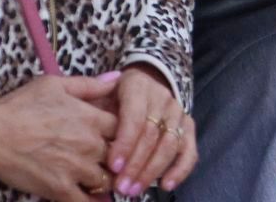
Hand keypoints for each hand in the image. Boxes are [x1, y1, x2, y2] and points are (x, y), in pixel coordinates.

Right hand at [0, 73, 120, 201]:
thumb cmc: (20, 106)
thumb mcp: (55, 85)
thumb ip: (89, 85)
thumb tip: (116, 78)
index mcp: (92, 118)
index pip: (125, 128)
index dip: (123, 133)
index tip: (115, 136)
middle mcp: (90, 144)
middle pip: (119, 156)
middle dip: (115, 159)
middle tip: (109, 161)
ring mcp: (77, 168)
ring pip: (105, 181)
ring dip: (102, 180)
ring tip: (94, 178)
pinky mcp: (60, 189)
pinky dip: (89, 201)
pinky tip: (85, 196)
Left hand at [102, 64, 197, 196]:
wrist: (140, 87)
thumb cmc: (111, 97)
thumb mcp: (98, 95)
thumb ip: (93, 109)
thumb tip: (86, 132)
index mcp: (138, 85)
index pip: (135, 117)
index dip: (125, 143)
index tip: (113, 166)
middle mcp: (162, 96)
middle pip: (152, 134)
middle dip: (136, 164)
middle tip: (121, 186)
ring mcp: (177, 111)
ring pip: (170, 144)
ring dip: (152, 171)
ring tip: (135, 189)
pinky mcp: (188, 126)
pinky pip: (189, 150)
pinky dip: (180, 169)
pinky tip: (166, 185)